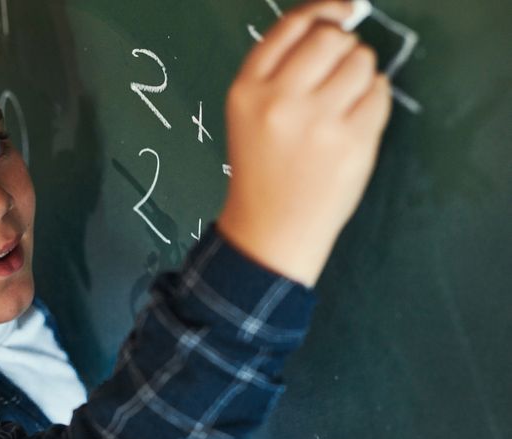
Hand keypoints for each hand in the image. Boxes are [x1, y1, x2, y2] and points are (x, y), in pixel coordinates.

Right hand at [217, 0, 391, 286]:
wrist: (272, 229)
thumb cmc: (264, 167)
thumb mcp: (251, 114)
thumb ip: (281, 69)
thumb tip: (336, 20)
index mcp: (246, 91)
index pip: (291, 26)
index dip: (323, 10)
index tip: (343, 11)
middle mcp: (279, 101)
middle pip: (331, 39)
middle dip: (342, 49)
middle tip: (336, 77)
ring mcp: (317, 122)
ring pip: (361, 61)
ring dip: (360, 75)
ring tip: (343, 106)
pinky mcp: (352, 142)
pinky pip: (380, 93)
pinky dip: (374, 101)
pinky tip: (354, 124)